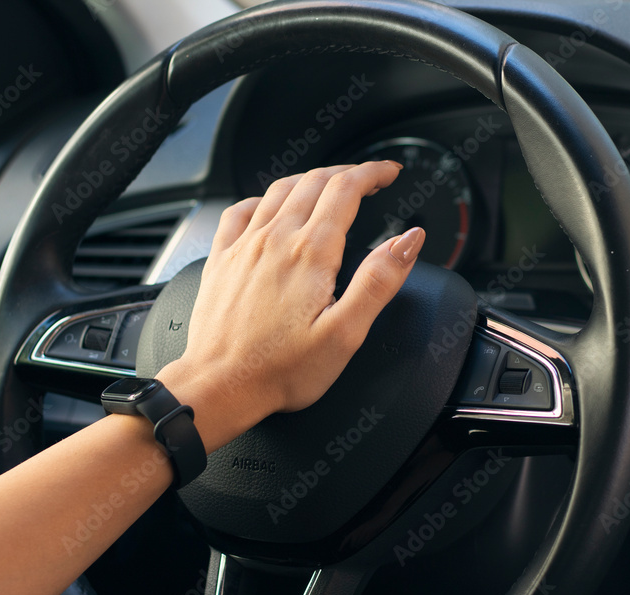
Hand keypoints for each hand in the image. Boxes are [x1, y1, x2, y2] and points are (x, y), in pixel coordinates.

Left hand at [157, 162, 425, 446]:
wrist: (220, 386)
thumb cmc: (281, 370)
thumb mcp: (346, 333)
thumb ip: (380, 280)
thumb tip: (409, 240)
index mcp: (311, 254)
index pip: (346, 190)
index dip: (372, 173)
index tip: (388, 172)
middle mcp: (275, 240)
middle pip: (314, 182)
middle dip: (347, 172)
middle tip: (368, 179)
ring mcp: (244, 247)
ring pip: (279, 190)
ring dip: (310, 178)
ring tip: (329, 184)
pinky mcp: (222, 261)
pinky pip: (240, 210)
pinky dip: (264, 198)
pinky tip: (270, 206)